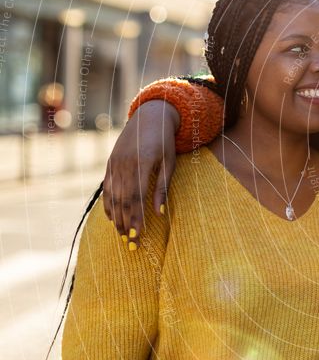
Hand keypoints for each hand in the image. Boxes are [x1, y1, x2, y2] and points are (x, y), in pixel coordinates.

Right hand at [102, 101, 178, 248]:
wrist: (151, 116)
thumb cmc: (166, 140)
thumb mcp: (170, 162)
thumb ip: (163, 187)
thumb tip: (160, 213)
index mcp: (141, 163)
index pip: (136, 198)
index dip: (136, 219)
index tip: (138, 237)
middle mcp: (124, 164)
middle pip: (123, 200)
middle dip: (125, 224)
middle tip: (130, 243)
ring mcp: (114, 163)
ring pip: (113, 196)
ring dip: (116, 217)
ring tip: (121, 235)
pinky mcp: (110, 162)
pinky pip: (107, 187)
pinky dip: (108, 203)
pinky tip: (112, 217)